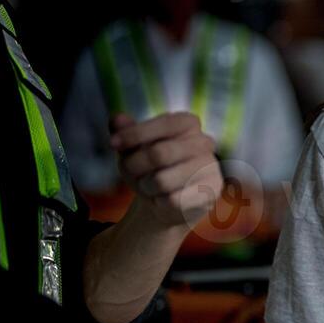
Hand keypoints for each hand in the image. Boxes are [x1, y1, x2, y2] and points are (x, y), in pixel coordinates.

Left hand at [110, 112, 222, 228]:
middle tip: (129, 174)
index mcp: (188, 123)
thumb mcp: (133, 148)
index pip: (164, 123)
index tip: (112, 144)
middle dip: (134, 167)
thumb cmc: (150, 168)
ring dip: (145, 187)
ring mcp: (210, 167)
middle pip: (158, 154)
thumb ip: (125, 132)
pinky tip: (163, 200)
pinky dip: (159, 202)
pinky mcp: (211, 191)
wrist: (169, 201)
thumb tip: (116, 120)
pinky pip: (173, 200)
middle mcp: (204, 142)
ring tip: (148, 187)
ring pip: (162, 181)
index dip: (135, 133)